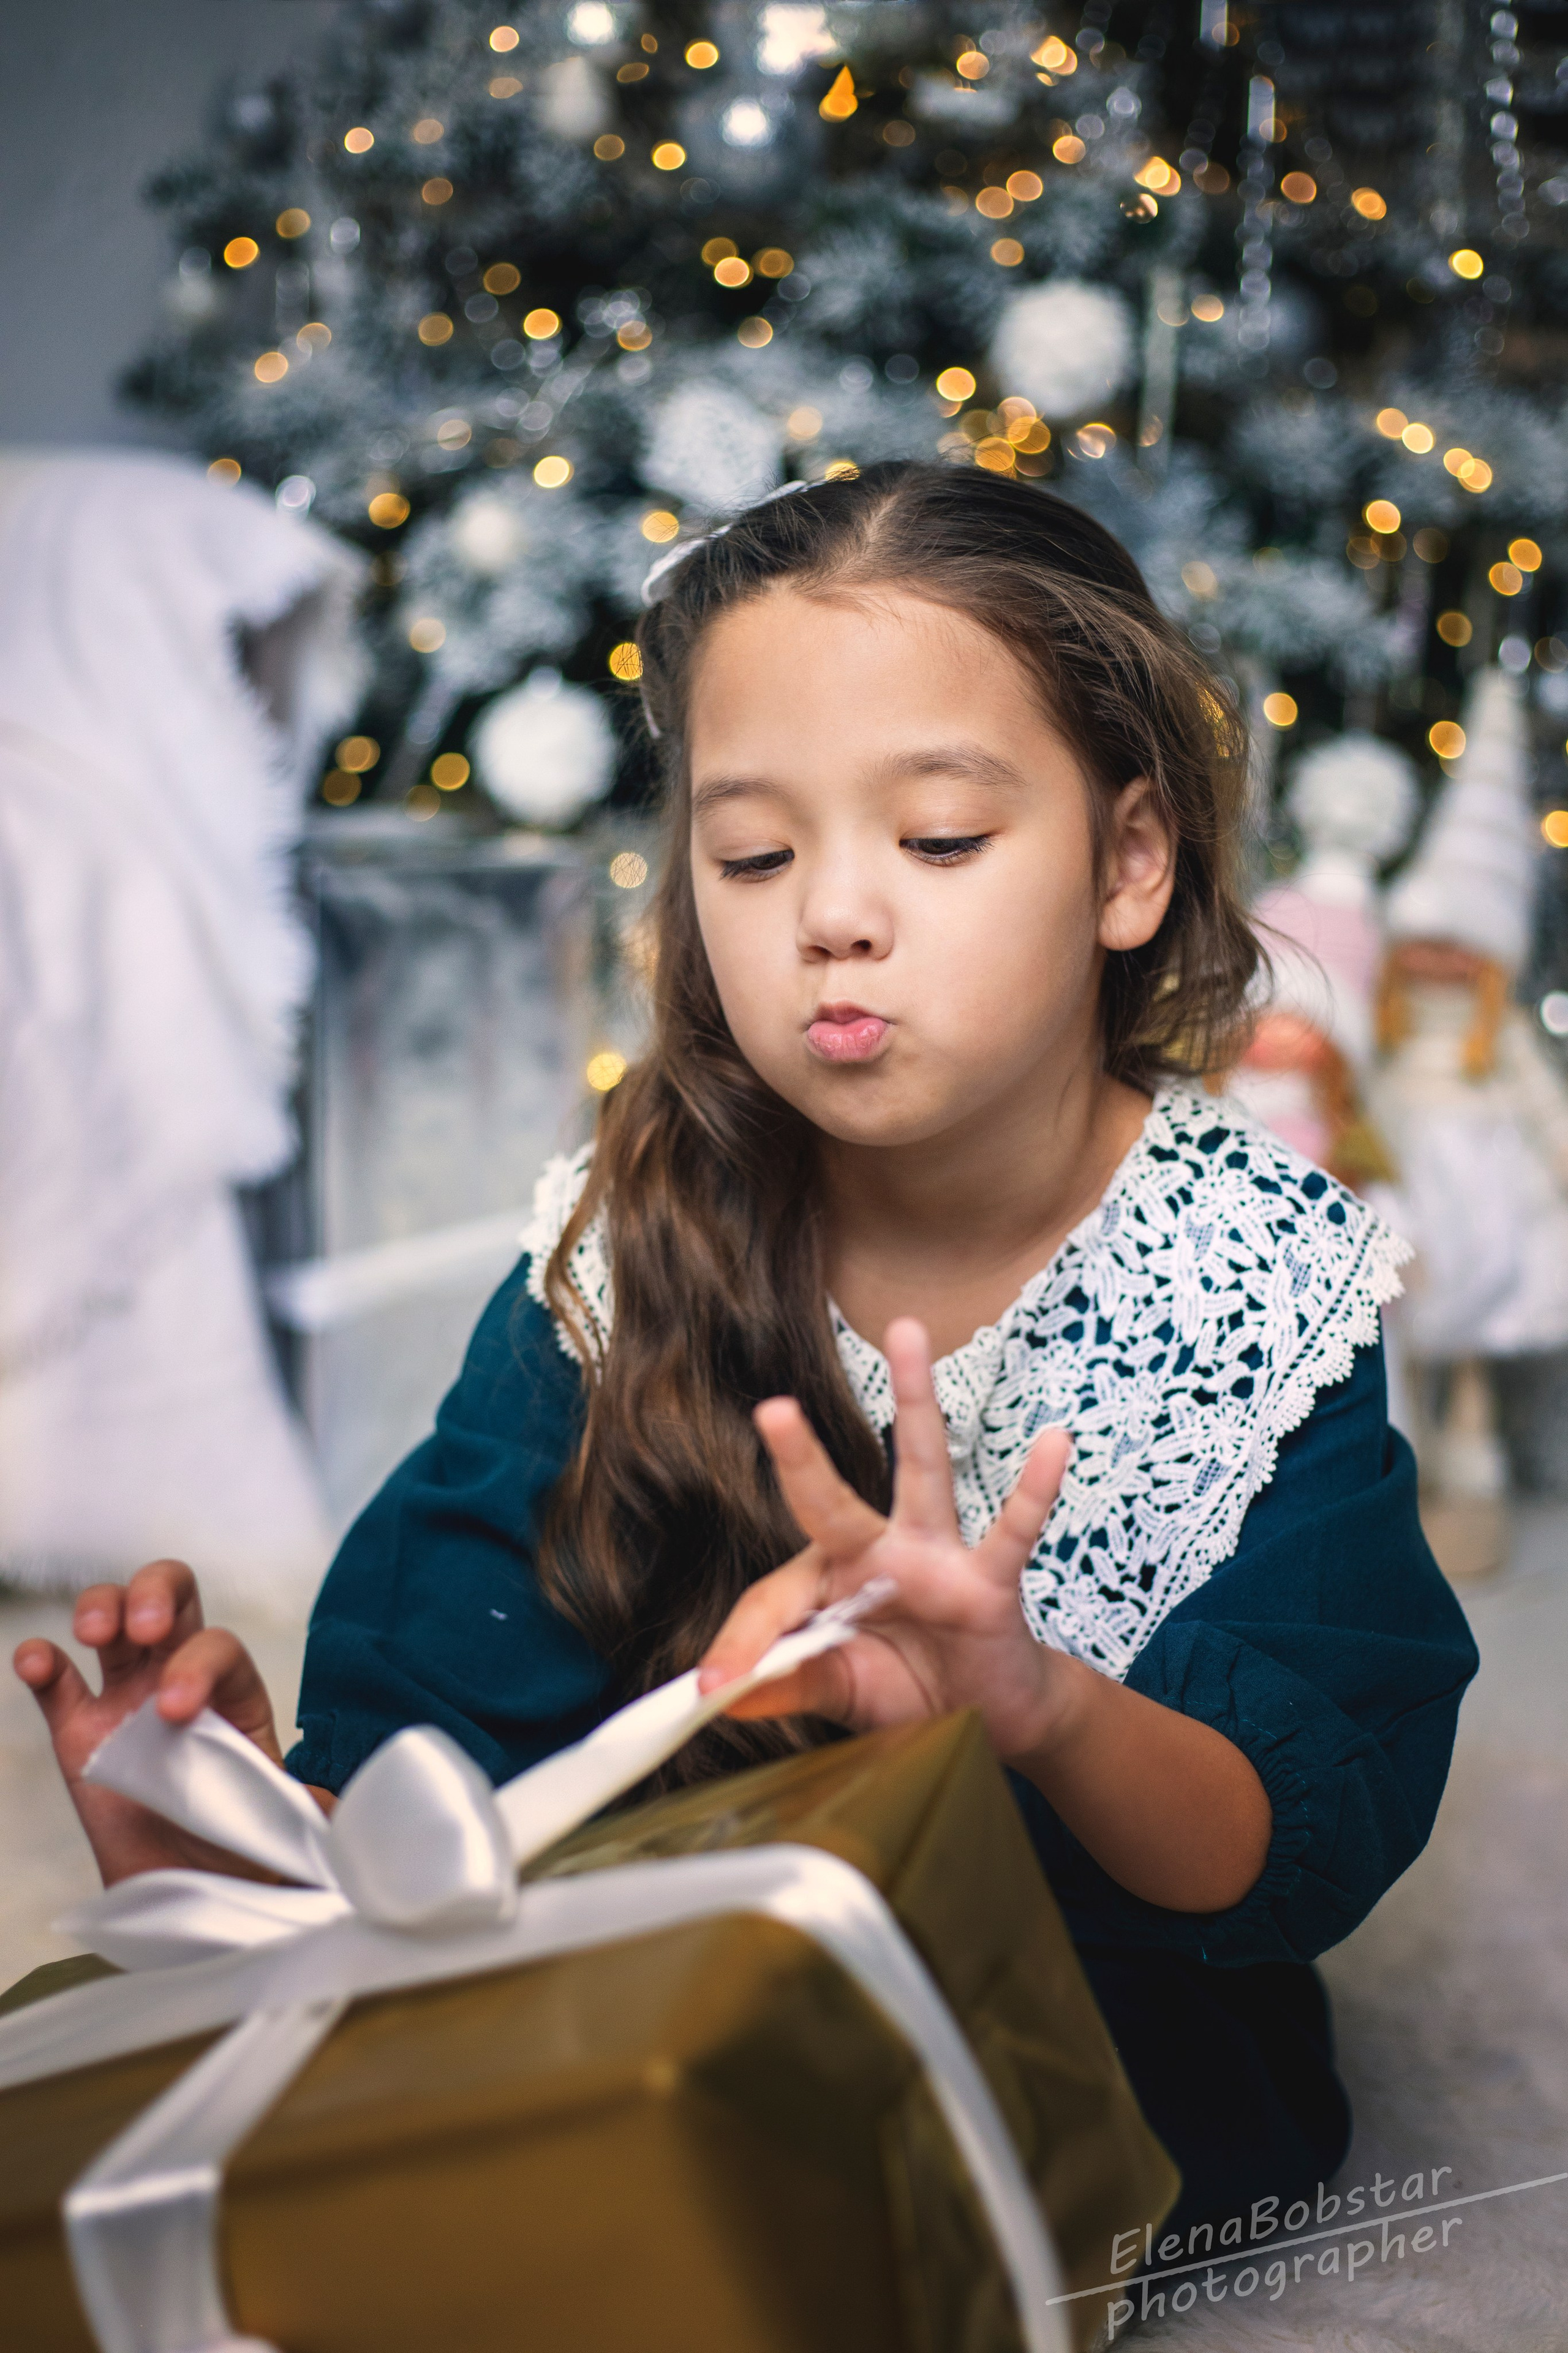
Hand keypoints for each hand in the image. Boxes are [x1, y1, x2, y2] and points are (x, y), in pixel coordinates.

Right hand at [13, 1560, 286, 1887]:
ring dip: (101, 1605)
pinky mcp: (79, 1732)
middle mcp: (181, 1679)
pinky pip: (57, 1682)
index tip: (176, 1712)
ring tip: (94, 1632)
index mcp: (233, 1693)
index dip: (198, 1664)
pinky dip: (41, 1661)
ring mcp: (126, 1699)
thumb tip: (339, 1808)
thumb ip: (305, 1805)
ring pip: (113, 1618)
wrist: (195, 1889)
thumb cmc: (244, 1843)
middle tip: (142, 1628)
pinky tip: (36, 1660)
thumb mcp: (285, 1817)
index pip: (219, 1647)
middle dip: (155, 1591)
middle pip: (172, 1596)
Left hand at [698, 1318, 1077, 1764]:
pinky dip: (1034, 1490)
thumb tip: (718, 1695)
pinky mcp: (991, 1580)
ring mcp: (937, 1557)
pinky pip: (1012, 1530)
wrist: (990, 1716)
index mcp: (831, 1577)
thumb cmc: (909, 1688)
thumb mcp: (842, 1692)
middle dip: (802, 1456)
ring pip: (922, 1471)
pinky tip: (1053, 1443)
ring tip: (905, 1334)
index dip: (743, 1641)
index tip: (711, 1685)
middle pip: (831, 1499)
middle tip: (773, 1408)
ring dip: (915, 1403)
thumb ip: (789, 1686)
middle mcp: (879, 1551)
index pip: (775, 1597)